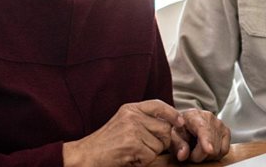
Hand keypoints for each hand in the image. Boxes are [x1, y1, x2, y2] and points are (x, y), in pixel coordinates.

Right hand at [63, 99, 183, 166]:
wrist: (85, 155)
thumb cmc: (106, 143)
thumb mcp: (123, 123)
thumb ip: (143, 120)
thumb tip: (171, 122)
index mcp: (130, 108)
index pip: (158, 105)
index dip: (172, 113)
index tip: (180, 122)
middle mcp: (132, 116)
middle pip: (165, 128)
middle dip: (161, 142)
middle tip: (144, 148)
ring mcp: (132, 129)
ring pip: (160, 144)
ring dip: (150, 153)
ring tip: (133, 152)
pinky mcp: (132, 144)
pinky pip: (151, 156)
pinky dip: (143, 162)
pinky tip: (130, 158)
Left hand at [169, 108, 230, 161]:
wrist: (187, 122)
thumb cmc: (179, 129)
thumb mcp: (172, 136)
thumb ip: (177, 145)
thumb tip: (183, 154)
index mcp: (194, 116)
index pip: (202, 129)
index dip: (206, 140)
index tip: (208, 150)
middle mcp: (210, 118)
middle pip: (210, 145)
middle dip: (198, 155)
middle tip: (190, 153)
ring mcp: (220, 124)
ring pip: (218, 150)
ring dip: (207, 156)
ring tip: (198, 149)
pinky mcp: (226, 132)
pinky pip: (224, 150)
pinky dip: (215, 154)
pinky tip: (207, 149)